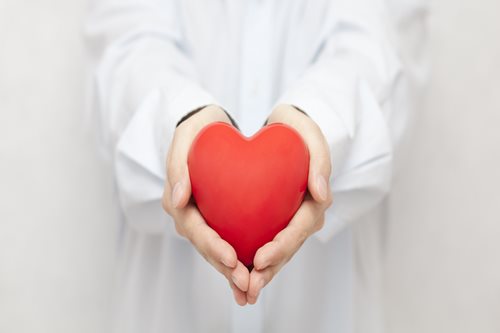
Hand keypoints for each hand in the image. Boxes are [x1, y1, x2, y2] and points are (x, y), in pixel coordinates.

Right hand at [162, 105, 249, 305]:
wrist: (206, 126)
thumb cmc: (197, 128)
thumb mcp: (185, 137)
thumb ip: (177, 165)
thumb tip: (177, 199)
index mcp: (178, 200)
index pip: (195, 229)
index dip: (212, 247)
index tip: (232, 259)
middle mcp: (189, 214)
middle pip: (206, 247)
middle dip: (226, 268)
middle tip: (248, 283)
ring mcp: (204, 218)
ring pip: (218, 251)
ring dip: (234, 272)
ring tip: (253, 288)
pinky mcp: (218, 218)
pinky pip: (228, 241)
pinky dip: (240, 260)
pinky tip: (257, 274)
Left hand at [246, 104, 332, 303]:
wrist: (287, 128)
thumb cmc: (296, 127)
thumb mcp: (309, 133)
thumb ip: (320, 159)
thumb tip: (322, 195)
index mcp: (315, 198)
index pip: (301, 228)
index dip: (282, 246)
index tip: (261, 258)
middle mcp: (305, 214)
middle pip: (289, 247)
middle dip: (269, 269)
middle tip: (248, 283)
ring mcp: (290, 219)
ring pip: (277, 252)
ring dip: (261, 274)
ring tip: (241, 290)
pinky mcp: (275, 220)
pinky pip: (266, 243)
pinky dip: (253, 261)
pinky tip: (236, 276)